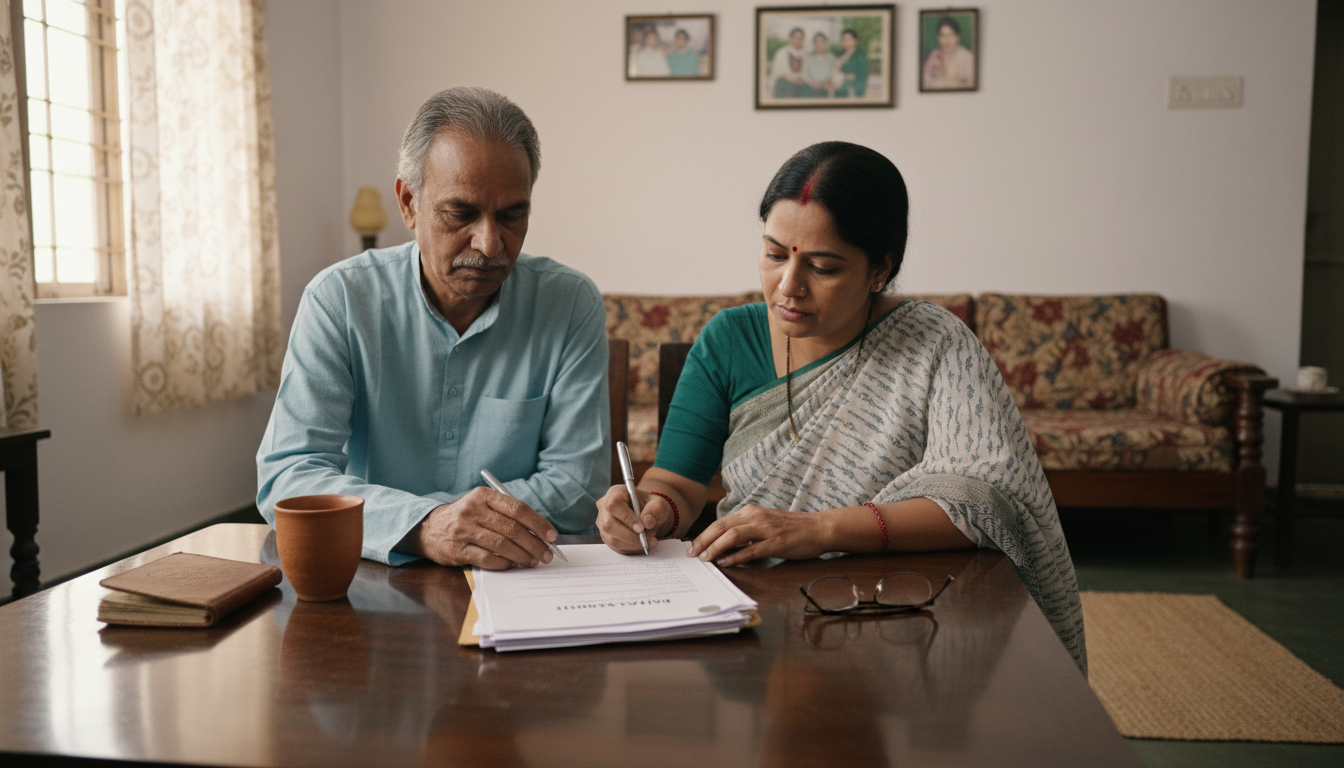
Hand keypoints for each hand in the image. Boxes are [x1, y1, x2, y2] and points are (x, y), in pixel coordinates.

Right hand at [408, 487, 556, 568]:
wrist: (428, 529)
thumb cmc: (465, 518)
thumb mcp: (482, 507)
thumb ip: (507, 515)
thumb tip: (539, 534)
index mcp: (483, 496)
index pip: (517, 508)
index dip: (538, 523)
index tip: (552, 535)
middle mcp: (472, 510)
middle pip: (512, 528)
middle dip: (534, 544)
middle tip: (546, 554)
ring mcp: (463, 530)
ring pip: (501, 544)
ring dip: (522, 556)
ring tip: (533, 561)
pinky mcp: (457, 549)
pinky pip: (487, 558)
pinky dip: (503, 563)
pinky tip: (512, 565)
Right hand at [597, 484, 673, 553]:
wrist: (648, 516)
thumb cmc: (651, 507)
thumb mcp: (659, 504)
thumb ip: (655, 510)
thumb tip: (647, 522)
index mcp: (615, 493)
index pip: (614, 505)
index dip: (626, 518)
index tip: (641, 528)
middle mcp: (604, 507)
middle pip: (608, 524)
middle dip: (630, 536)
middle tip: (648, 540)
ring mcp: (603, 523)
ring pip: (611, 538)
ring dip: (632, 544)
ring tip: (649, 543)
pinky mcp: (606, 536)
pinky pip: (615, 546)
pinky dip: (631, 548)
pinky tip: (642, 545)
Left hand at [687, 504, 831, 566]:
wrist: (819, 528)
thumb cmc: (792, 528)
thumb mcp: (765, 523)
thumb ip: (747, 530)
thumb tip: (725, 544)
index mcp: (751, 512)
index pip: (721, 522)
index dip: (705, 534)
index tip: (694, 545)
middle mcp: (756, 517)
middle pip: (722, 526)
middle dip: (703, 540)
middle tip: (692, 554)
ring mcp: (766, 529)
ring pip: (732, 536)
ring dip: (715, 547)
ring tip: (704, 558)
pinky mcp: (776, 543)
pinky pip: (751, 550)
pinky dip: (735, 556)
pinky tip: (725, 562)